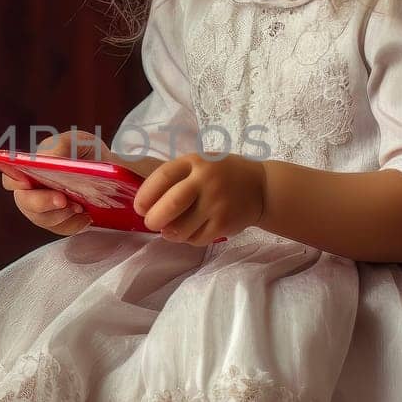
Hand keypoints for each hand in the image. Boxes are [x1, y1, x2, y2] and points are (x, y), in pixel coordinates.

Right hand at [2, 128, 94, 234]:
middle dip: (42, 202)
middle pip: (25, 202)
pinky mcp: (61, 222)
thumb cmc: (89, 154)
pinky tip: (86, 215)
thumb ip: (62, 144)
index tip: (26, 184)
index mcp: (32, 167)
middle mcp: (33, 190)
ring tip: (80, 206)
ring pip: (43, 219)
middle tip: (62, 200)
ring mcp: (46, 208)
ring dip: (61, 215)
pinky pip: (61, 229)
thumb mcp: (79, 141)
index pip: (11, 177)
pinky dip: (74, 224)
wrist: (112, 174)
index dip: (14, 182)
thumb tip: (49, 159)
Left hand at [132, 153, 265, 244]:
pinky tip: (191, 231)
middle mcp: (206, 181)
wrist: (262, 188)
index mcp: (196, 162)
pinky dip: (188, 239)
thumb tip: (145, 202)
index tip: (139, 207)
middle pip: (170, 205)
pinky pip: (196, 239)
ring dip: (169, 233)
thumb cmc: (223, 174)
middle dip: (153, 218)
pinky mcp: (225, 224)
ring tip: (170, 230)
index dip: (146, 194)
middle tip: (150, 222)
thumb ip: (177, 176)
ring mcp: (217, 203)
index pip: (163, 176)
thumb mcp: (201, 163)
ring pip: (181, 228)